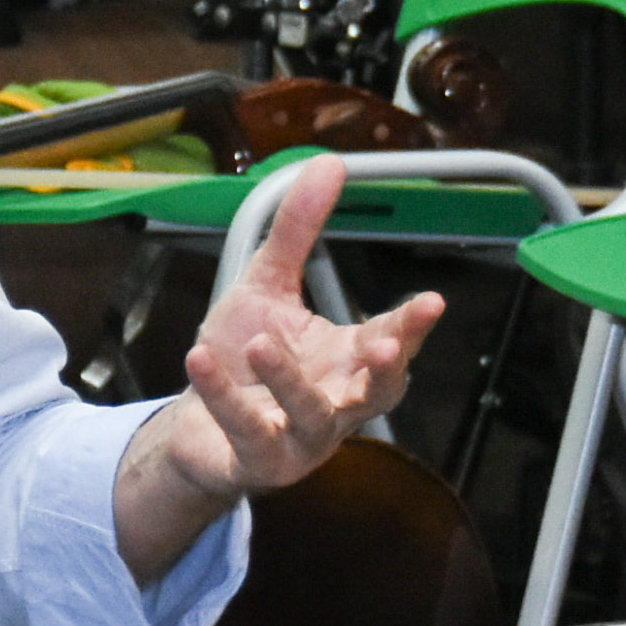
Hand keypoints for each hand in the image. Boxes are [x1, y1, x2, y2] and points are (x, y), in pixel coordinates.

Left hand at [113, 155, 444, 578]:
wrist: (194, 428)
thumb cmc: (243, 360)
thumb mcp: (268, 286)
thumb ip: (299, 233)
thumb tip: (330, 163)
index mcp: (347, 362)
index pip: (390, 342)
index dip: (411, 328)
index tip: (431, 302)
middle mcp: (336, 405)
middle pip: (377, 393)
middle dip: (385, 370)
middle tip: (383, 346)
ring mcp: (300, 440)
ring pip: (311, 415)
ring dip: (288, 380)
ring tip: (260, 343)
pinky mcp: (256, 463)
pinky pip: (246, 431)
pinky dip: (225, 397)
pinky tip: (202, 360)